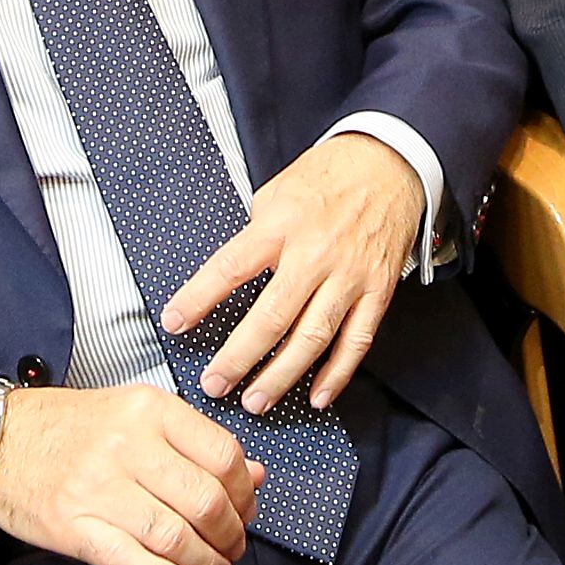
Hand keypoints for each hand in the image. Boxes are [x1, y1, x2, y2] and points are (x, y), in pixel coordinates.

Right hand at [0, 382, 259, 564]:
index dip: (244, 494)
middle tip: (232, 550)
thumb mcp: (135, 414)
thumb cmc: (72, 429)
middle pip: (205, 502)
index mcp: (148, 410)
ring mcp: (97, 488)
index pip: (223, 456)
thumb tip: (254, 476)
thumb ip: (195, 442)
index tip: (244, 512)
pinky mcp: (73, 526)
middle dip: (230, 536)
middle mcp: (126, 445)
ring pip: (175, 536)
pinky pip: (130, 560)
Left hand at [167, 132, 422, 414]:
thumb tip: (230, 278)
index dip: (198, 298)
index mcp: (281, 224)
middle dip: (239, 356)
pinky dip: (336, 374)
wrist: (390, 163)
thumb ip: (255, 236)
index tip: (174, 322)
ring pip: (313, 337)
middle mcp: (315, 254)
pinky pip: (356, 341)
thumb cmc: (327, 177)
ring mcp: (349, 276)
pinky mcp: (377, 291)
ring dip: (281, 376)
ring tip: (255, 401)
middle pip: (272, 316)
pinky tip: (315, 396)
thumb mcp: (276, 192)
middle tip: (215, 384)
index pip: (231, 267)